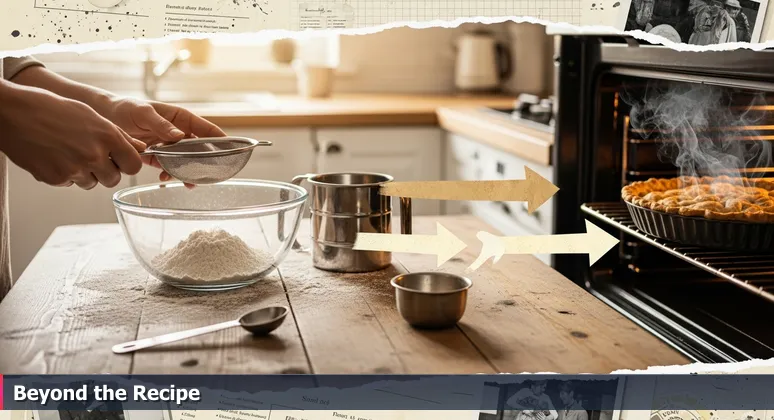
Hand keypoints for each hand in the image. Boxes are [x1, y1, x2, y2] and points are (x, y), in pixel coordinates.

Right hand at [0, 83, 144, 189]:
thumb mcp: (90, 115)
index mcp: (107, 137)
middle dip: (106, 171)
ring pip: (91, 183)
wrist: (13, 113)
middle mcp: (94, 156)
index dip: (128, 163)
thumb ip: (118, 135)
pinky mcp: (56, 179)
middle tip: (91, 156)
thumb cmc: (51, 108)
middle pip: (113, 179)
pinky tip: (54, 156)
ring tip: (69, 152)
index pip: (134, 165)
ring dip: (85, 173)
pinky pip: (69, 184)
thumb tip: (139, 148)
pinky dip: (65, 174)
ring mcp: (74, 169)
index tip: (121, 159)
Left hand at [99, 97, 226, 182]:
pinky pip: (169, 167)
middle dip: (205, 162)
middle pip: (200, 149)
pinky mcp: (158, 156)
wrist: (104, 118)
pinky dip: (170, 174)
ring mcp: (169, 145)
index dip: (220, 139)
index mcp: (180, 118)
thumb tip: (179, 137)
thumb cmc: (125, 108)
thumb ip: (161, 125)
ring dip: (187, 172)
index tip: (231, 149)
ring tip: (188, 183)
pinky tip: (165, 179)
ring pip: (186, 161)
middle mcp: (178, 132)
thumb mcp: (143, 113)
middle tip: (208, 174)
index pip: (206, 129)